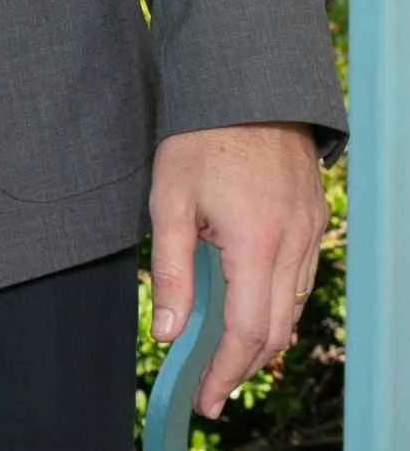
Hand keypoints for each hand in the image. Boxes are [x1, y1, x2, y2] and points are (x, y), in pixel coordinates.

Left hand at [149, 123, 327, 419]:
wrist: (246, 82)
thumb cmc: (201, 136)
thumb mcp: (170, 199)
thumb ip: (170, 270)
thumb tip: (167, 332)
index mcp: (256, 242)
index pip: (247, 332)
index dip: (225, 372)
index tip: (205, 398)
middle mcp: (292, 244)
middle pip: (274, 330)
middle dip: (242, 366)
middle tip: (211, 388)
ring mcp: (309, 231)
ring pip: (291, 307)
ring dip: (261, 338)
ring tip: (224, 355)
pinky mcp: (312, 218)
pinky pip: (299, 278)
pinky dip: (276, 303)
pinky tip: (250, 305)